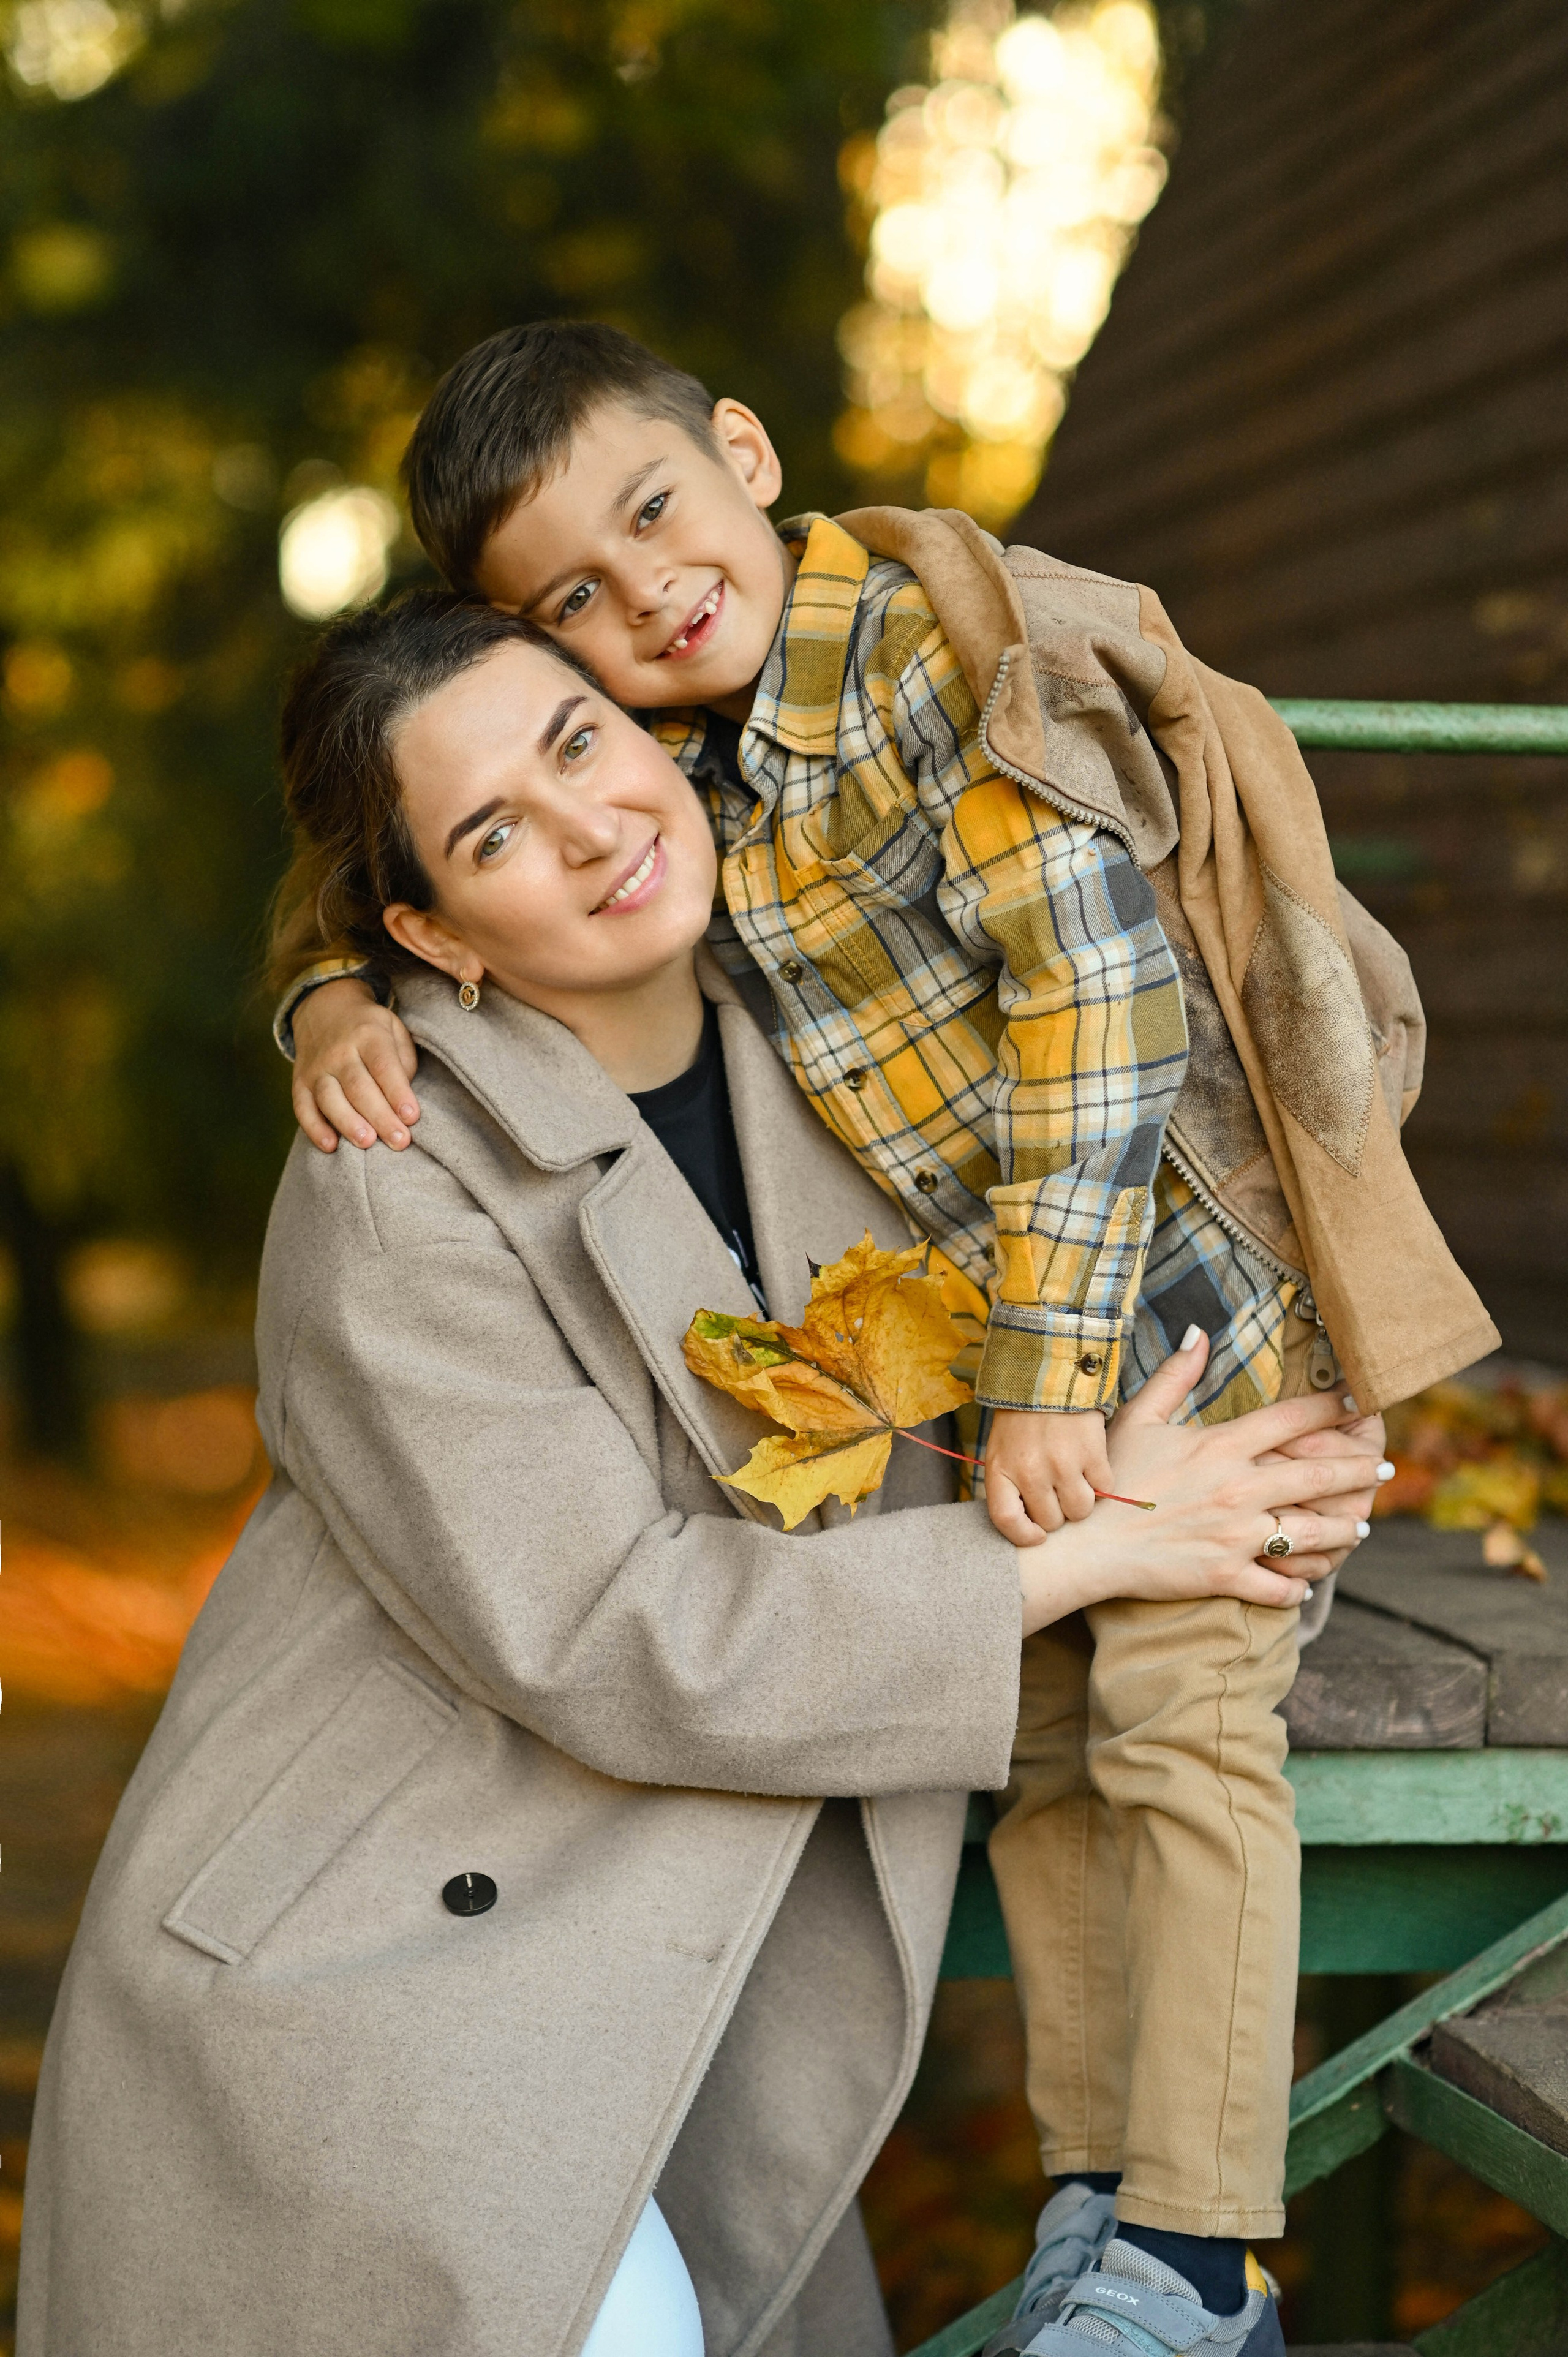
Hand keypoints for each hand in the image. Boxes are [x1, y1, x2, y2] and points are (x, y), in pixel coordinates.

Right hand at [292, 980, 420, 1153]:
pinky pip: (302, 1107)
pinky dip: (314, 1128)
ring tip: (367, 1143)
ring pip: (330, 1098)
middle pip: (358, 1087)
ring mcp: (317, 1067)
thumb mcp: (394, 1029)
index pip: (383, 1066)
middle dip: (380, 1116)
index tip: (412, 1117)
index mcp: (368, 1035)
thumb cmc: (370, 1028)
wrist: (324, 1008)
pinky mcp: (300, 1082)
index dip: (397, 1092)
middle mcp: (339, 1051)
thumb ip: (404, 1061)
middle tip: (399, 1141)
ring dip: (348, 1123)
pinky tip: (330, 1146)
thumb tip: (403, 1101)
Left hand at [985, 1407, 1111, 1541]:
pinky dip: (1101, 1480)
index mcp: (1001, 1470)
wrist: (1050, 1375)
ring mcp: (1062, 1464)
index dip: (1024, 1536)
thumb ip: (1010, 1487)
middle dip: (1058, 1510)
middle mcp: (1030, 1471)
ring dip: (1082, 1498)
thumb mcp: (1002, 1451)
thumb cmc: (1023, 1420)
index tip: (1038, 1536)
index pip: (1007, 1521)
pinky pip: (1104, 1488)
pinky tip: (1090, 1461)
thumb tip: (1034, 1526)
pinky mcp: (1091, 1453)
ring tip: (1075, 1475)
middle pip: (1052, 1521)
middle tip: (1058, 1488)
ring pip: (1080, 1511)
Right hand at [1015, 1332, 1387, 1634]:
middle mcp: (1239, 1489)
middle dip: (1360, 1470)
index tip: (1360, 1402)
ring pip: (1311, 1533)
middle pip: (1317, 1475)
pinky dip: (1295, 1585)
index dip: (1333, 1408)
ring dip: (1342, 1529)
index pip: (1293, 1420)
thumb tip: (1198, 1332)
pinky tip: (1306, 1581)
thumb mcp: (1138, 1417)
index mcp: (1221, 1446)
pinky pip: (1276, 1586)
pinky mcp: (1225, 1575)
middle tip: (1385, 1468)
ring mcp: (1236, 1535)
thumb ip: (1175, 1375)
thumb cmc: (1108, 1477)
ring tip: (1359, 1525)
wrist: (1084, 1543)